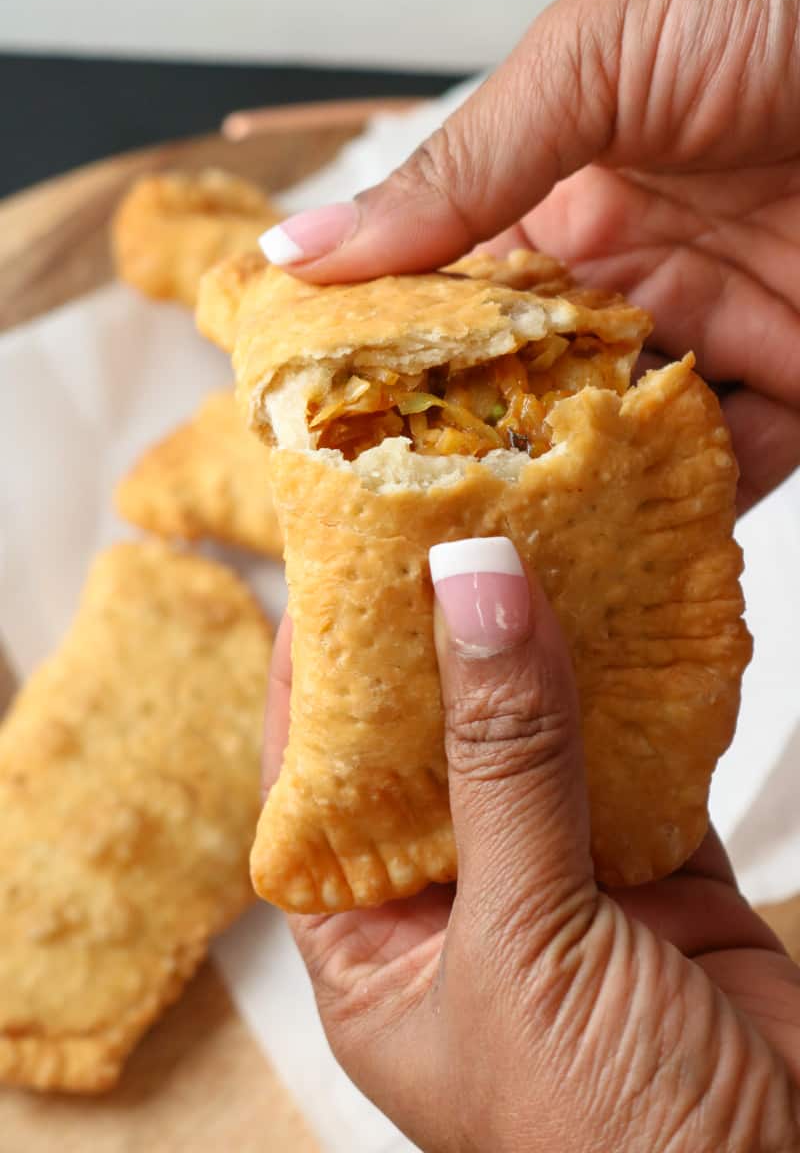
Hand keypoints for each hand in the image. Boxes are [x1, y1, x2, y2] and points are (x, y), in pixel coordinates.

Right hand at [260, 0, 799, 510]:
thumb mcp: (594, 61)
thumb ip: (460, 170)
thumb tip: (303, 251)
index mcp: (564, 202)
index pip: (461, 311)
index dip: (406, 377)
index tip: (348, 450)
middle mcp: (632, 277)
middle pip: (539, 397)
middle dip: (490, 463)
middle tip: (428, 533)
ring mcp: (716, 331)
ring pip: (626, 447)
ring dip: (581, 497)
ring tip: (517, 557)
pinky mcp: (799, 375)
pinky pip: (734, 466)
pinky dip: (690, 508)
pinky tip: (634, 542)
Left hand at [264, 543, 799, 1152]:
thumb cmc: (610, 1146)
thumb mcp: (524, 947)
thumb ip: (505, 767)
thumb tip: (473, 594)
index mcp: (377, 950)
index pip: (315, 786)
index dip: (316, 676)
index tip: (333, 569)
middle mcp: (461, 906)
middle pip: (433, 745)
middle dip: (445, 642)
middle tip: (449, 529)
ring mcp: (562, 882)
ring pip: (541, 739)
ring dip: (546, 650)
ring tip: (537, 544)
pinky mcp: (657, 870)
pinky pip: (637, 758)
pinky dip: (641, 692)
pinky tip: (631, 615)